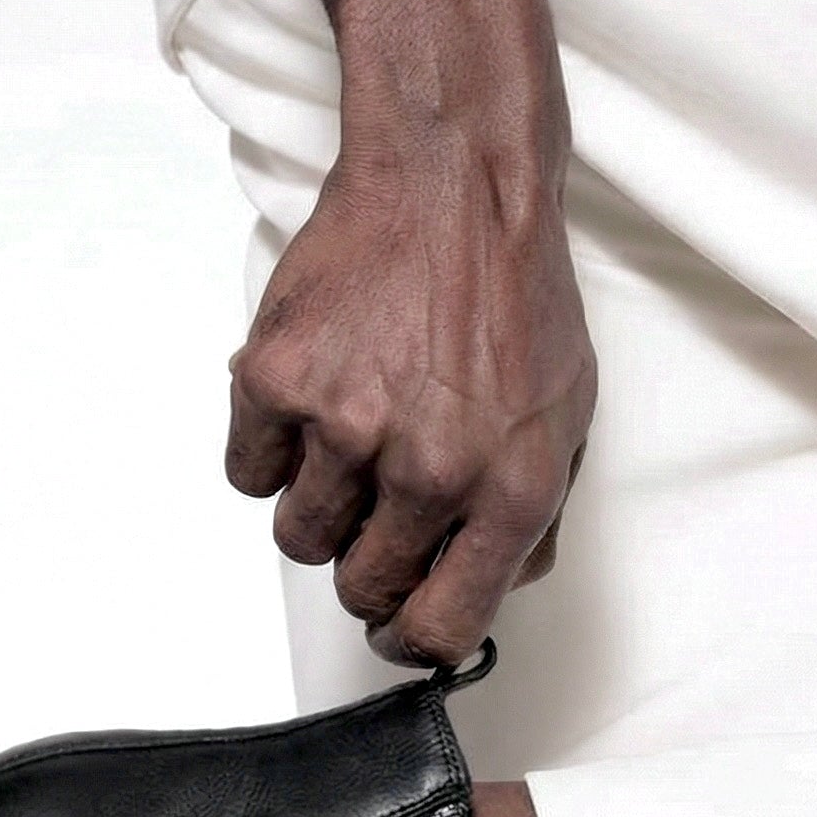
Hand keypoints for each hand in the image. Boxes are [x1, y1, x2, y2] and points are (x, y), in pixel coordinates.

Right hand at [225, 138, 596, 667]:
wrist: (453, 176)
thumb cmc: (514, 293)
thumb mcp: (568, 417)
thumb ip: (533, 516)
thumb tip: (493, 590)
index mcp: (509, 493)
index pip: (439, 630)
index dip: (412, 640)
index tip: (398, 625)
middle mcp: (430, 472)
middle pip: (359, 589)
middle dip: (365, 563)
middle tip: (378, 507)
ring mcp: (347, 427)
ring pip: (299, 537)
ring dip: (318, 505)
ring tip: (350, 436)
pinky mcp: (278, 380)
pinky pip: (249, 472)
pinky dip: (270, 449)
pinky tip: (310, 399)